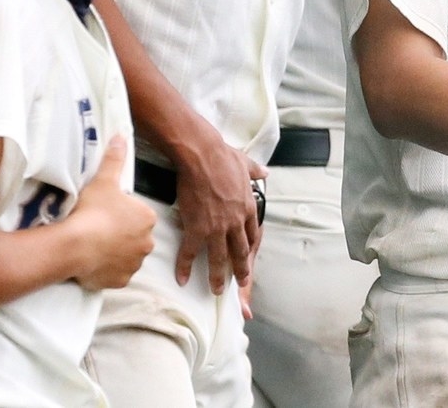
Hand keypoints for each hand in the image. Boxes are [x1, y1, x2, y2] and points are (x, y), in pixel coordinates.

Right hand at [68, 136, 156, 290]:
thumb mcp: (104, 180)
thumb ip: (115, 159)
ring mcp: (134, 264)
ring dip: (115, 252)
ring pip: (127, 256)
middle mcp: (147, 243)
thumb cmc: (92, 211)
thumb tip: (120, 137)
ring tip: (95, 244)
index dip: (123, 213)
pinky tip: (93, 261)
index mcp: (148, 218)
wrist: (75, 245)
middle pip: (135, 236)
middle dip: (122, 234)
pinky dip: (107, 270)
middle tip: (100, 228)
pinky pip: (116, 274)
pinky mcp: (120, 281)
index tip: (107, 212)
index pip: (139, 214)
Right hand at [169, 119, 267, 292]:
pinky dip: (185, 267)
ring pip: (219, 259)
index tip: (250, 258)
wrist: (202, 155)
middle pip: (240, 252)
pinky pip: (190, 253)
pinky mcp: (197, 228)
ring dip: (217, 277)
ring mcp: (216, 228)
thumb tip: (265, 171)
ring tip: (215, 291)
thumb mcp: (246, 163)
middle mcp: (235, 222)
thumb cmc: (223, 156)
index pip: (253, 234)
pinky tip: (182, 279)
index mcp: (247, 208)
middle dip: (241, 271)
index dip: (251, 249)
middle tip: (241, 284)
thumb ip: (256, 171)